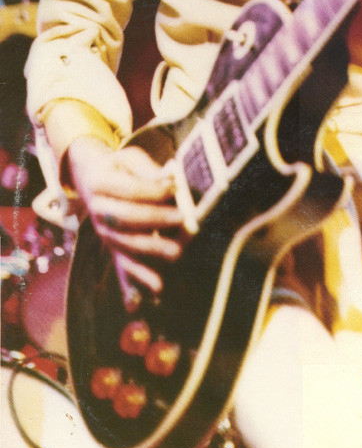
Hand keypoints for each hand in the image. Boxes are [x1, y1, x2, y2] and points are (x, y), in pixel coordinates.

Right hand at [67, 136, 183, 307]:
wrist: (94, 181)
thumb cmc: (120, 168)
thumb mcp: (130, 158)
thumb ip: (148, 169)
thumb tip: (169, 178)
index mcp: (98, 182)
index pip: (129, 189)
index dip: (153, 190)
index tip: (175, 188)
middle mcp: (96, 210)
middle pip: (126, 217)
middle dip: (156, 218)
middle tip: (181, 218)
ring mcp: (104, 233)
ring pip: (127, 243)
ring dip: (153, 248)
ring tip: (177, 250)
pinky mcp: (114, 250)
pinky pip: (124, 267)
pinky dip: (137, 282)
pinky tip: (156, 289)